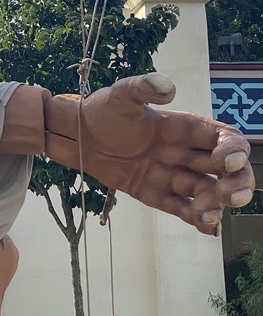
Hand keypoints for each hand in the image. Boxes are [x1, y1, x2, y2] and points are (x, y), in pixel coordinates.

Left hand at [44, 72, 254, 235]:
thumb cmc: (104, 110)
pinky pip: (181, 208)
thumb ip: (142, 88)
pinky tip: (205, 227)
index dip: (233, 149)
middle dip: (236, 183)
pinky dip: (196, 219)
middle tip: (230, 196)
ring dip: (214, 204)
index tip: (225, 161)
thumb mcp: (122, 95)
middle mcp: (184, 152)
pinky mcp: (156, 193)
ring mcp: (171, 175)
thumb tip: (167, 88)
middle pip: (225, 170)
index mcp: (185, 127)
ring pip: (205, 192)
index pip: (222, 137)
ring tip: (207, 212)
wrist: (78, 135)